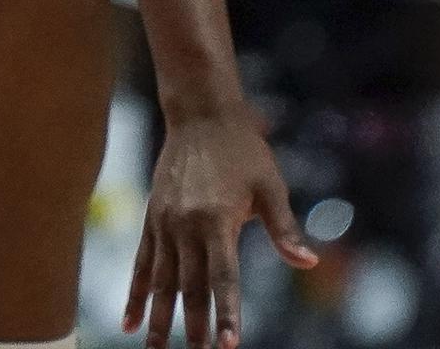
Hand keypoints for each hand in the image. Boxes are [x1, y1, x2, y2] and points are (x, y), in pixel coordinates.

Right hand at [126, 111, 317, 348]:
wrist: (200, 114)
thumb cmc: (243, 150)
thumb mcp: (270, 185)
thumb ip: (284, 229)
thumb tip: (309, 262)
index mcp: (217, 219)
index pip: (223, 277)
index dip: (226, 312)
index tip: (228, 345)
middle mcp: (186, 225)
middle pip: (189, 286)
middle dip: (194, 327)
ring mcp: (164, 223)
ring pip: (161, 281)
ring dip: (159, 320)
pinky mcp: (152, 219)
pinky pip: (142, 264)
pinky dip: (136, 294)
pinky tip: (129, 322)